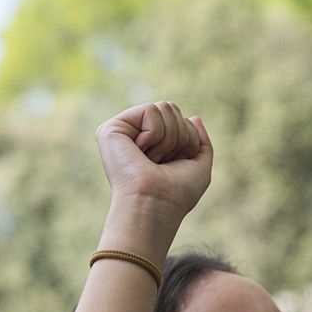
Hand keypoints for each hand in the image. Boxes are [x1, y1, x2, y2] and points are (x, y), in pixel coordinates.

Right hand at [95, 102, 212, 226]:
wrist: (156, 204)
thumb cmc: (176, 194)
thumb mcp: (199, 167)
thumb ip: (200, 142)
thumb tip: (195, 117)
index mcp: (152, 144)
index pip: (180, 119)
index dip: (187, 140)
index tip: (174, 164)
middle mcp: (135, 135)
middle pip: (171, 108)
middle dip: (179, 135)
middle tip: (163, 161)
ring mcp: (122, 131)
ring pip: (163, 107)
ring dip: (168, 137)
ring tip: (152, 159)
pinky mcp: (111, 129)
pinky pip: (150, 110)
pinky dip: (155, 134)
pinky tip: (141, 152)